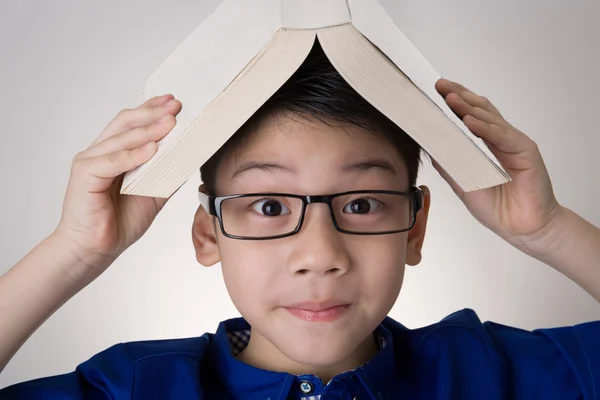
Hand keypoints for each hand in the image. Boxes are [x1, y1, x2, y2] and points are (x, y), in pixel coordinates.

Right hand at [53, 94, 181, 276]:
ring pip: (121, 138)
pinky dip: (133, 154)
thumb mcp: (153, 193)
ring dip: (148, 129)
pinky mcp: (85, 175)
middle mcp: (100, 152)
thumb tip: (191, 158)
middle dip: (153, 112)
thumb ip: (167, 174)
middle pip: (126, 123)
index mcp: (114, 153)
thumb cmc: (119, 222)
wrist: (95, 249)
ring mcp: (90, 161)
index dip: (152, 109)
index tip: (174, 102)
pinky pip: (112, 161)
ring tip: (170, 123)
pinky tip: (152, 149)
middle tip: (176, 107)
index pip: (133, 123)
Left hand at [433, 78, 562, 252]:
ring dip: (468, 108)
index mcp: (488, 145)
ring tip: (449, 98)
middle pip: (480, 110)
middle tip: (439, 85)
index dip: (454, 102)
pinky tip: (470, 122)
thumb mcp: (464, 183)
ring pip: (490, 119)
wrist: (522, 229)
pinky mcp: (526, 152)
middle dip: (458, 96)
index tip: (435, 91)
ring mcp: (514, 144)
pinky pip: (503, 136)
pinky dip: (486, 128)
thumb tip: (429, 146)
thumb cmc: (497, 208)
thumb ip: (449, 164)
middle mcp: (502, 139)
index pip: (470, 116)